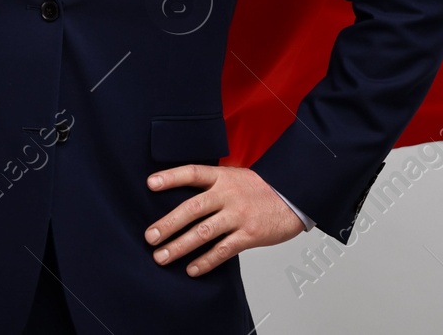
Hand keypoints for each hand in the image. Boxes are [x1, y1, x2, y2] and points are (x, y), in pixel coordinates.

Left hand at [144, 165, 304, 275]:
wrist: (293, 199)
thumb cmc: (258, 189)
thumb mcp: (234, 177)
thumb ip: (211, 185)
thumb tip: (177, 197)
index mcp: (222, 177)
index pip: (192, 173)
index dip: (171, 177)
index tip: (150, 184)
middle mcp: (228, 194)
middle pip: (192, 208)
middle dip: (168, 224)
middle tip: (150, 237)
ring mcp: (239, 215)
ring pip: (204, 232)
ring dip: (180, 246)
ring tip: (161, 257)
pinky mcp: (249, 235)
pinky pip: (223, 250)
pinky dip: (206, 261)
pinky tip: (191, 269)